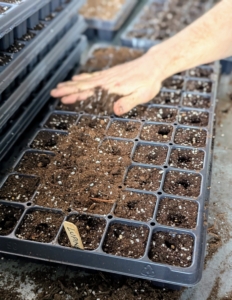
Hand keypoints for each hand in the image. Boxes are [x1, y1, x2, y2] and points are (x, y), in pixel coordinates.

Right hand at [50, 48, 164, 115]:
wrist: (154, 65)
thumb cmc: (149, 82)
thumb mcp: (142, 95)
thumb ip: (128, 102)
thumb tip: (115, 111)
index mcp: (112, 87)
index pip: (89, 92)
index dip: (75, 95)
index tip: (62, 98)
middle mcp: (107, 80)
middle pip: (83, 84)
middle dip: (67, 89)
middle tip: (53, 92)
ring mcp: (107, 76)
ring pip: (85, 79)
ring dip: (72, 83)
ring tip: (59, 86)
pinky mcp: (110, 73)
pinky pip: (93, 75)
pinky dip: (83, 77)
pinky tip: (77, 77)